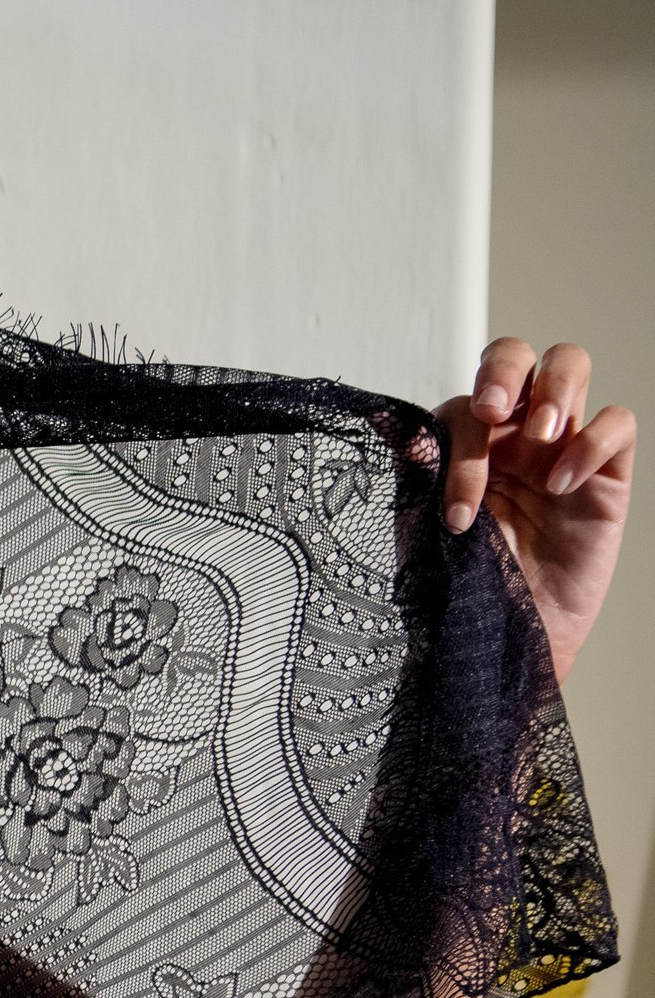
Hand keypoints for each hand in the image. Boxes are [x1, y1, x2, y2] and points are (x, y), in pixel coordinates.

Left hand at [438, 338, 631, 681]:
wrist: (499, 641)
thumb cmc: (458, 585)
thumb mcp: (421, 531)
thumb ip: (412, 477)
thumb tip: (381, 423)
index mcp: (464, 444)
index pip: (464, 400)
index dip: (458, 439)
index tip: (456, 506)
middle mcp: (512, 436)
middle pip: (515, 356)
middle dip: (503, 370)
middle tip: (494, 410)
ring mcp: (561, 448)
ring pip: (570, 366)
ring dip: (553, 389)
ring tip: (541, 434)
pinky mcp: (606, 475)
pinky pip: (616, 424)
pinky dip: (592, 441)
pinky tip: (563, 483)